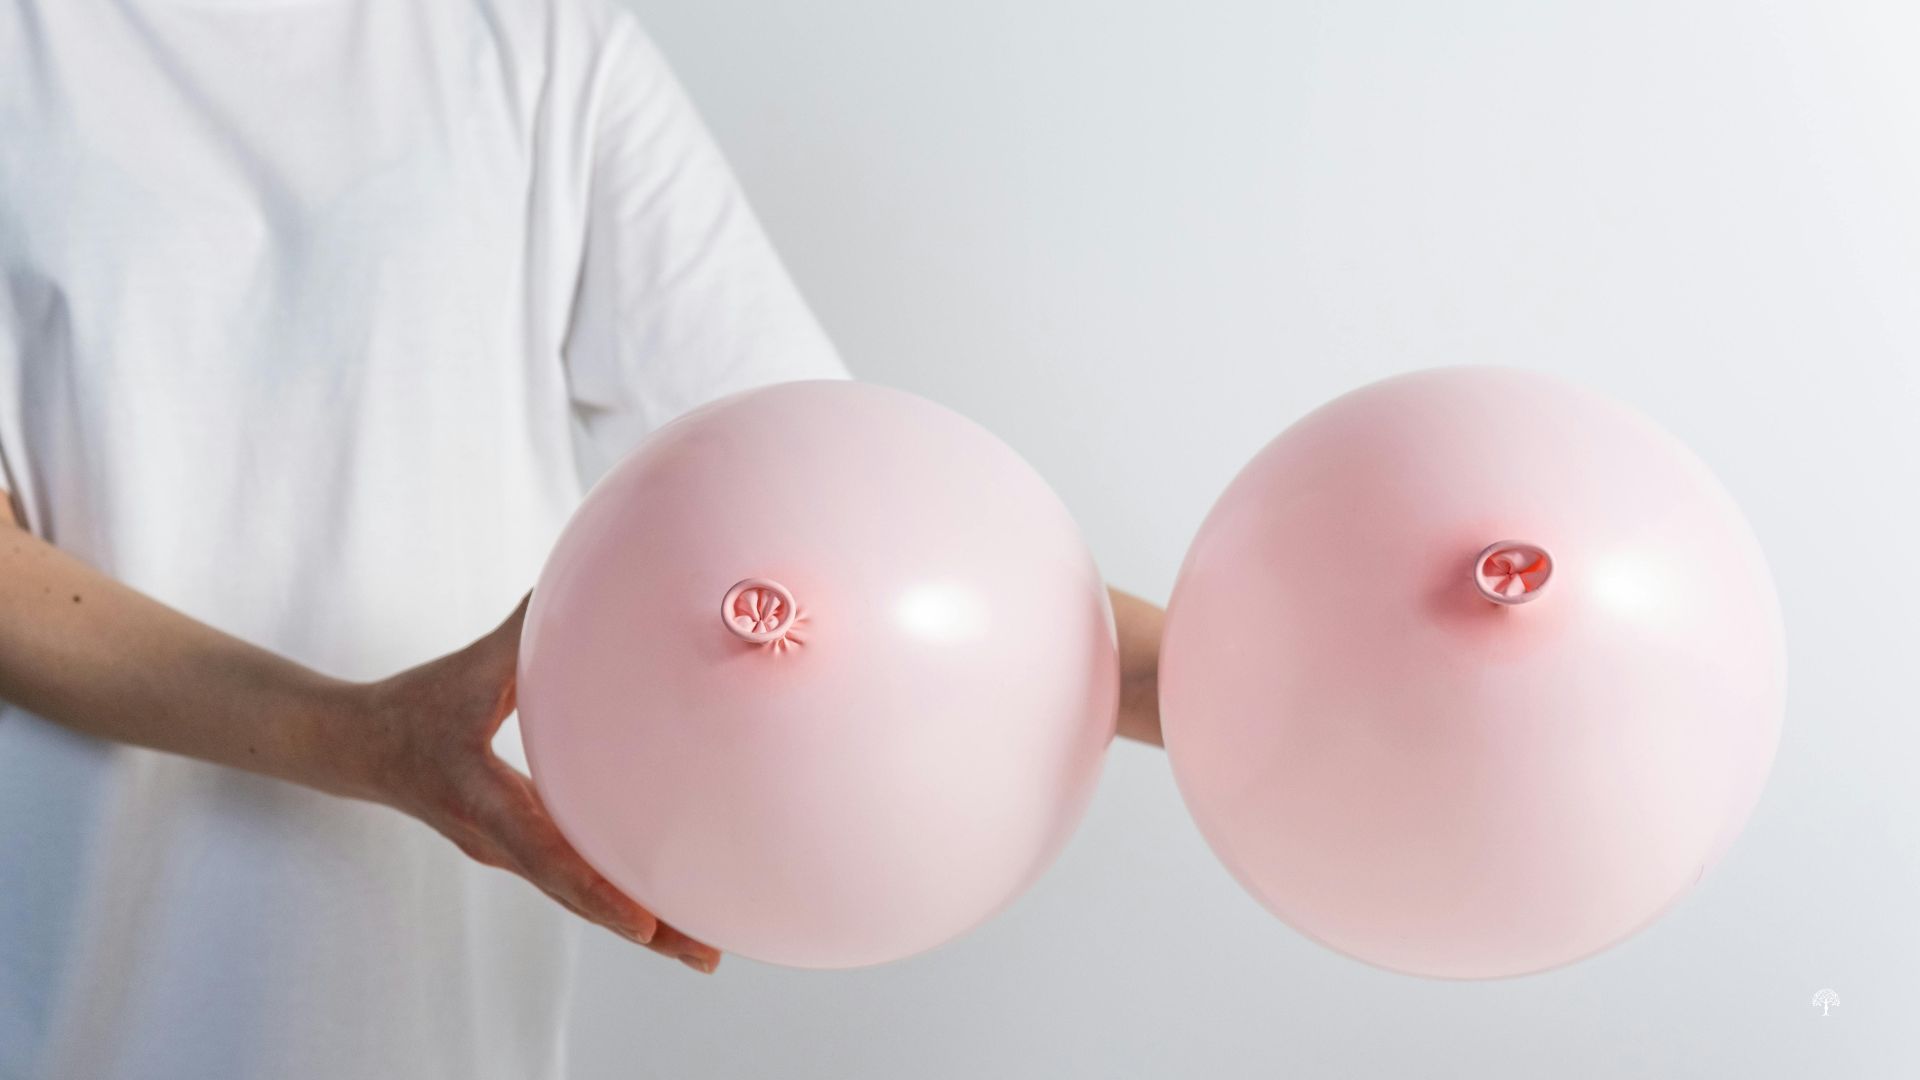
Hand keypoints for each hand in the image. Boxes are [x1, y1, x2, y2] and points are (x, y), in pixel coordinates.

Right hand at [342, 598, 720, 972]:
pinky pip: (574, 881)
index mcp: (484, 801)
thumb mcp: (466, 670)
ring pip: (580, 898)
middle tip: (707, 956)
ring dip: (641, 925)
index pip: (545, 854)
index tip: (643, 922)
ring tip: (704, 950)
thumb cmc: (413, 706)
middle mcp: (500, 841)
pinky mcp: (519, 849)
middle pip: (578, 897)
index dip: (594, 890)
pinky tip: (666, 911)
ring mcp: (510, 852)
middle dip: (643, 929)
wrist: (358, 749)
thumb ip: (519, 632)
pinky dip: (618, 899)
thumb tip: (568, 588)